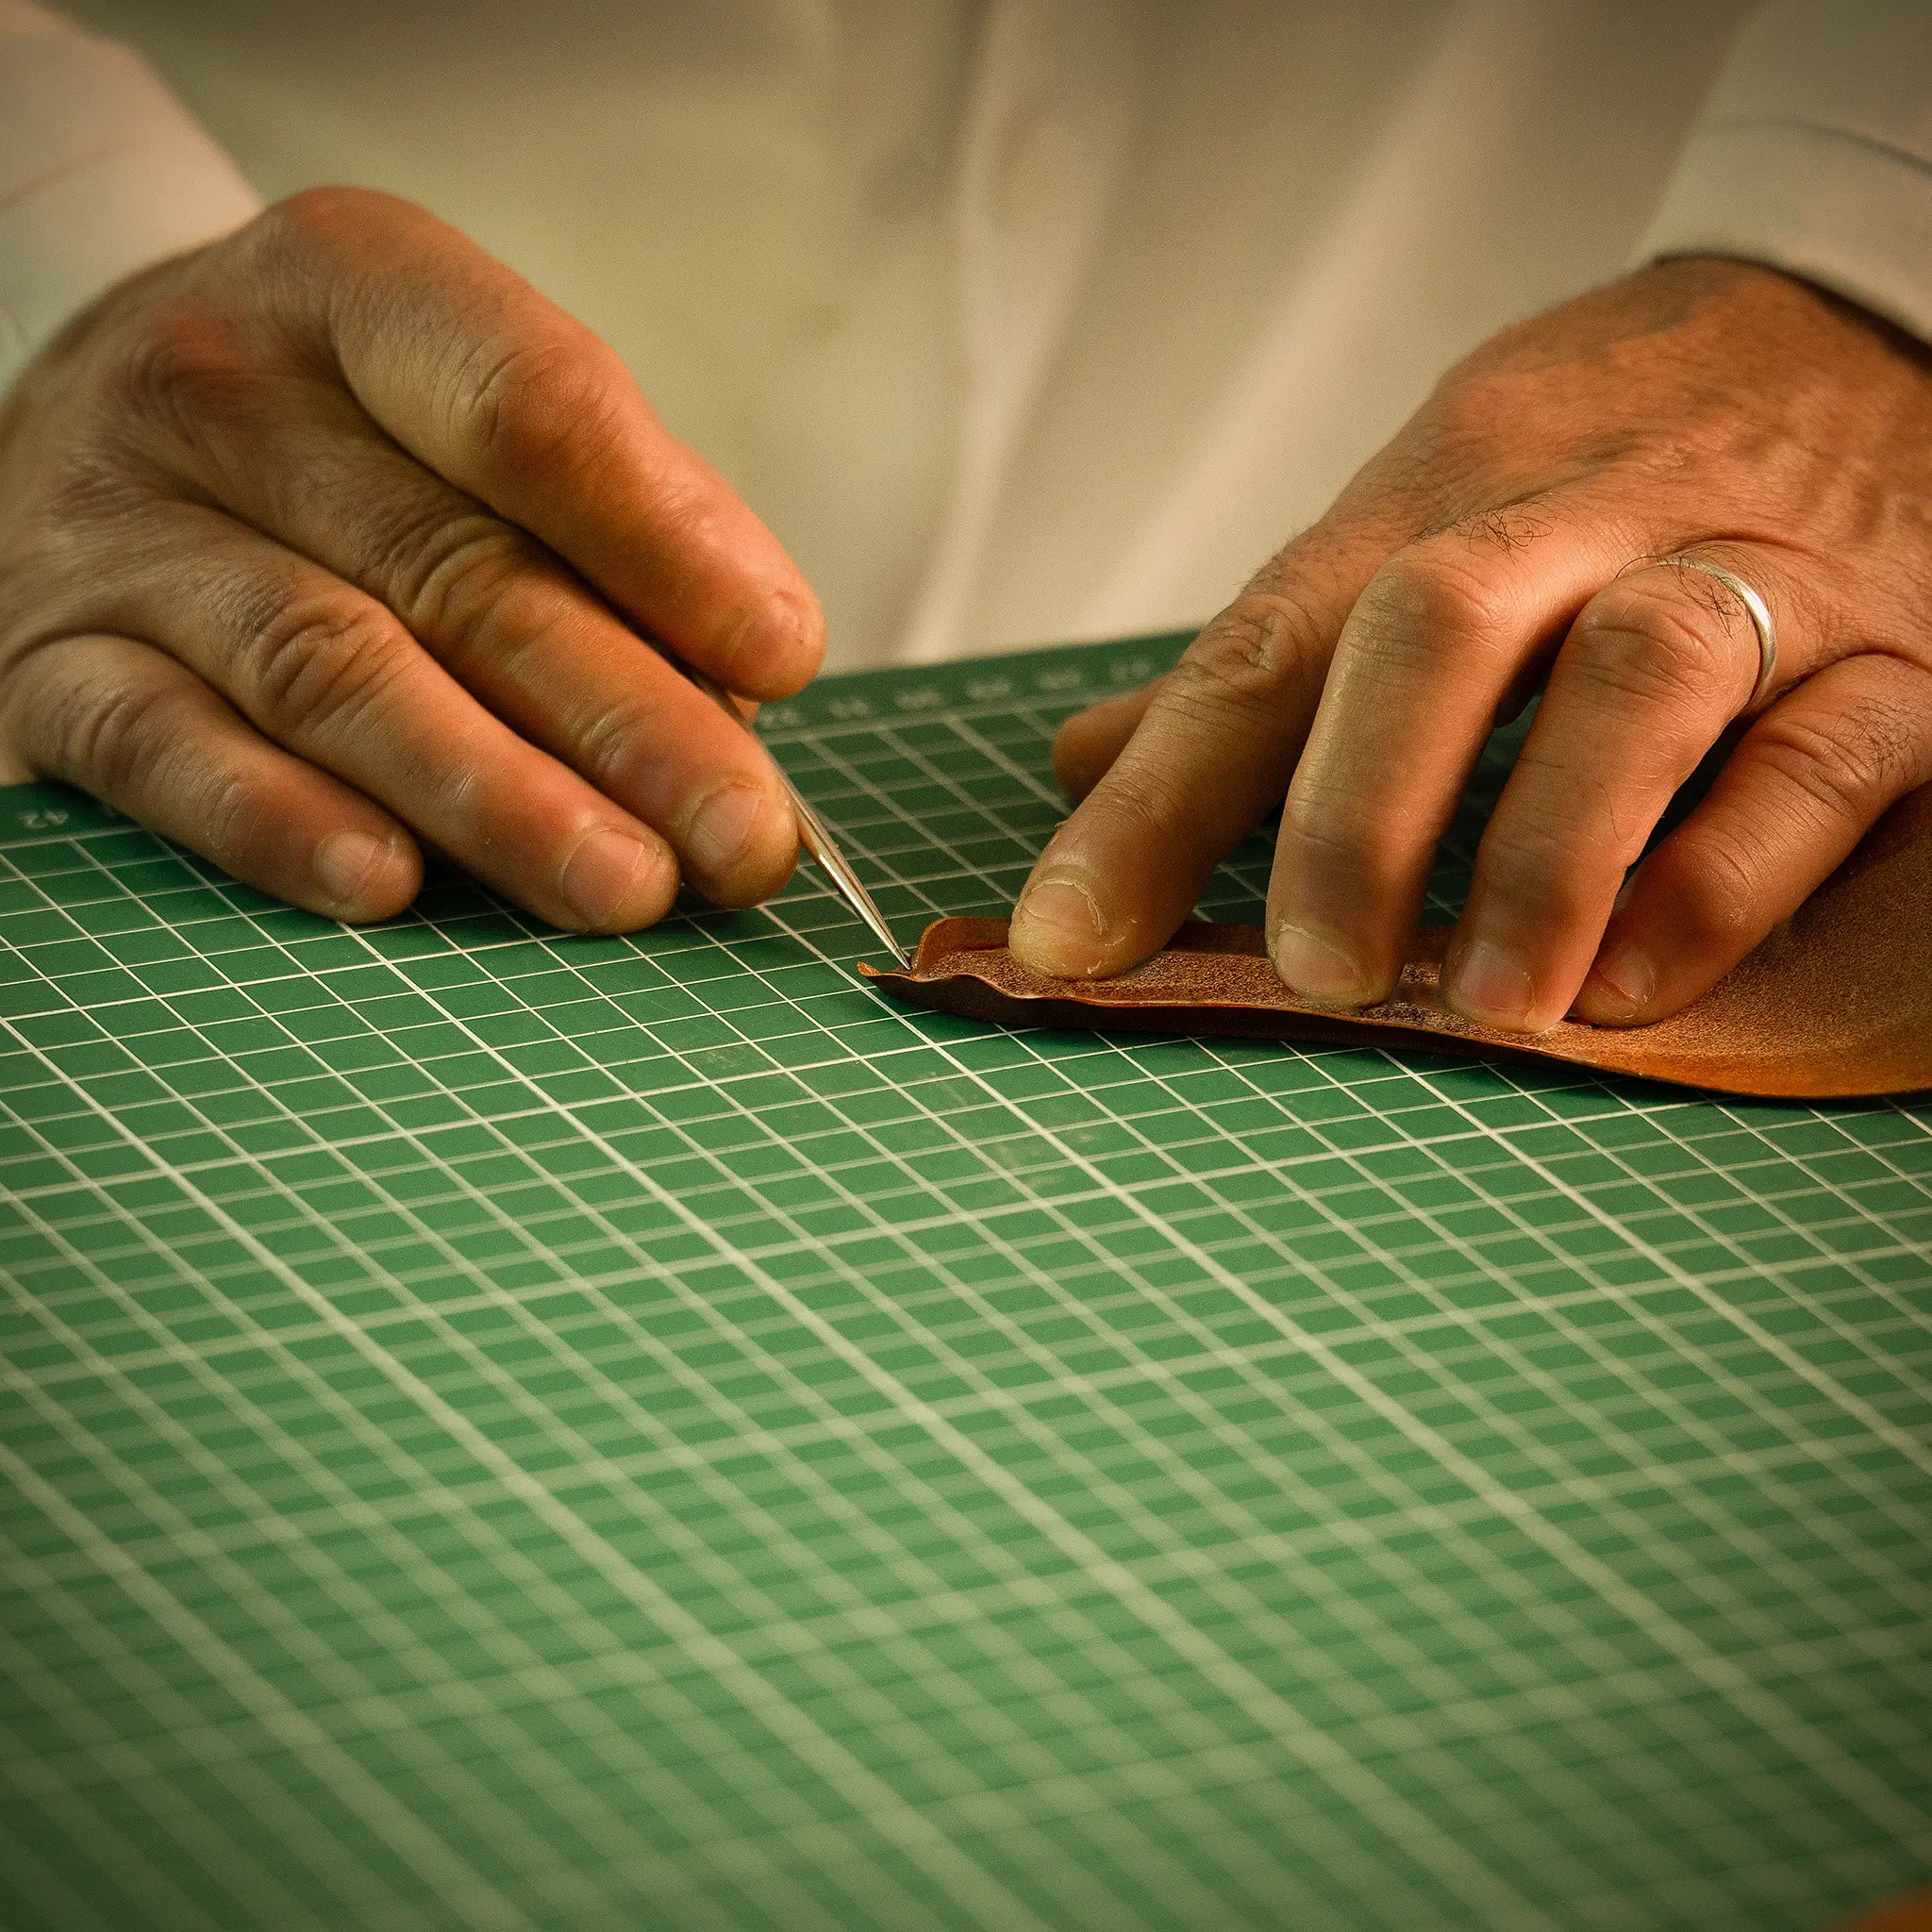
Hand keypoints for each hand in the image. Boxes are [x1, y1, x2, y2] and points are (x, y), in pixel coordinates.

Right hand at [0, 188, 822, 928]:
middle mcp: (223, 391)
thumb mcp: (461, 424)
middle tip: (742, 838)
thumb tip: (740, 698)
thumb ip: (606, 535)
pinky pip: (167, 752)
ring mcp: (124, 531)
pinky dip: (282, 824)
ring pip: (333, 671)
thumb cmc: (336, 449)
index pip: (528, 407)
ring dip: (497, 797)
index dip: (666, 539)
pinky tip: (389, 887)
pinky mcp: (51, 667)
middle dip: (627, 721)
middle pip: (459, 571)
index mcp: (357, 294)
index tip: (782, 657)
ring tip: (624, 887)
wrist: (81, 435)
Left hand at [1011, 259, 1931, 1029]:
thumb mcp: (1426, 512)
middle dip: (1356, 810)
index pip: (1270, 642)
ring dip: (1546, 851)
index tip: (1064, 940)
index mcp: (1438, 489)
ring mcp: (1755, 571)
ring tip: (1478, 1002)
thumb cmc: (1607, 457)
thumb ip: (1274, 660)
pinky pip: (1821, 759)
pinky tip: (1634, 981)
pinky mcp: (1900, 653)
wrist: (1872, 321)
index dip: (1156, 800)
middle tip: (1312, 973)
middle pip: (1440, 625)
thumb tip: (1082, 762)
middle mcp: (1584, 513)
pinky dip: (1723, 876)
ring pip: (1647, 672)